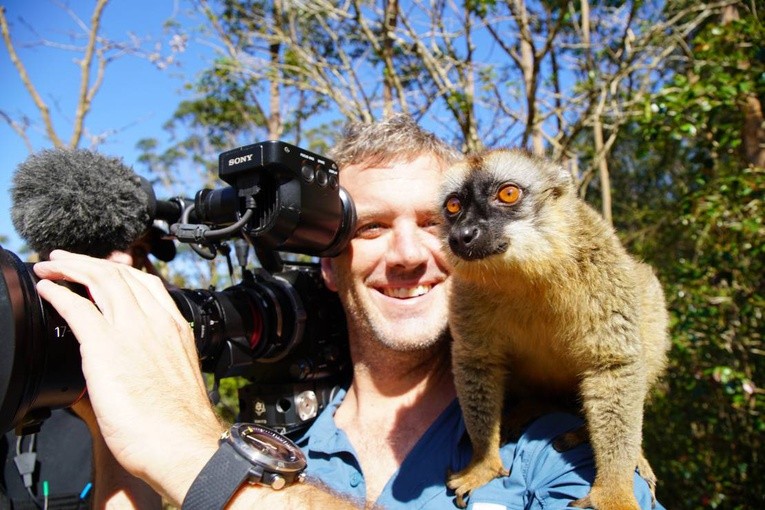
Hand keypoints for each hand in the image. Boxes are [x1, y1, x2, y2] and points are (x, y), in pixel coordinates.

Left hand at [34, 250, 221, 503]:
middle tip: (66, 261)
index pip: (146, 283)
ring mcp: (131, 330)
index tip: (103, 269)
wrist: (180, 441)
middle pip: (119, 274)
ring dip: (70, 268)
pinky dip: (58, 292)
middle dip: (89, 262)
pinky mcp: (105, 345)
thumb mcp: (173, 377)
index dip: (120, 270)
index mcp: (174, 327)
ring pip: (99, 280)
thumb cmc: (178, 422)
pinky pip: (76, 306)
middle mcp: (155, 321)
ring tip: (51, 268)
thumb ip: (151, 360)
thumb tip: (126, 364)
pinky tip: (46, 290)